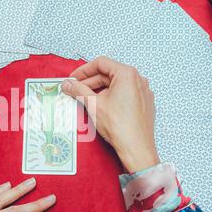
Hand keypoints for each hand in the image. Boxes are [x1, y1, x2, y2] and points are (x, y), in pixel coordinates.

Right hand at [62, 56, 158, 172]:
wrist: (136, 148)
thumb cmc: (120, 127)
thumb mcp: (93, 104)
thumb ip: (78, 90)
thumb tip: (68, 84)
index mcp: (127, 74)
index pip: (101, 63)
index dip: (83, 70)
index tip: (73, 78)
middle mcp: (138, 80)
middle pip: (109, 74)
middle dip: (90, 81)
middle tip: (75, 89)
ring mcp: (143, 92)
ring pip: (116, 84)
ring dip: (99, 90)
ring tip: (86, 99)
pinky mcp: (144, 103)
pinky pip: (125, 94)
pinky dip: (111, 96)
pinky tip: (101, 106)